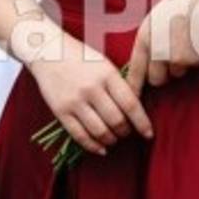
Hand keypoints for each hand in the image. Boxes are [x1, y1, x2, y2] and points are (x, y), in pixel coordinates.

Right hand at [30, 32, 153, 156]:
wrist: (49, 51)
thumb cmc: (81, 57)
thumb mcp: (104, 64)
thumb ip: (119, 84)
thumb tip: (137, 108)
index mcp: (107, 73)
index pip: (130, 104)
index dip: (142, 122)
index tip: (149, 133)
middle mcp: (92, 88)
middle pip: (116, 121)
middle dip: (126, 132)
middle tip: (128, 132)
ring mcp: (75, 101)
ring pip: (100, 132)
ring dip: (111, 140)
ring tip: (114, 138)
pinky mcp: (61, 111)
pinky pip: (80, 136)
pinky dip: (94, 146)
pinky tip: (101, 147)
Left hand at [126, 0, 198, 95]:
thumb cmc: (183, 6)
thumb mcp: (158, 19)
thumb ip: (149, 43)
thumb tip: (143, 72)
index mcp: (144, 36)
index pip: (135, 70)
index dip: (133, 90)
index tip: (131, 105)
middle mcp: (156, 46)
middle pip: (157, 79)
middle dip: (165, 73)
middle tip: (175, 52)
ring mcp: (173, 53)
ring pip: (177, 73)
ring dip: (184, 62)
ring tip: (189, 38)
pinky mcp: (192, 56)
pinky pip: (194, 65)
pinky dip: (198, 56)